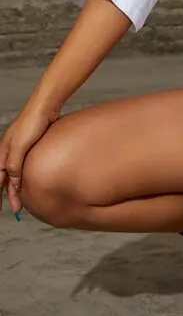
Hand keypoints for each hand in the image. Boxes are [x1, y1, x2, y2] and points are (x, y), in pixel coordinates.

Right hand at [0, 101, 58, 215]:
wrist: (46, 105)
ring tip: (24, 200)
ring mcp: (19, 149)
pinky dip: (25, 176)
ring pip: (16, 173)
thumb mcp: (21, 146)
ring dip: (18, 187)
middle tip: (16, 209)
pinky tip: (32, 181)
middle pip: (6, 178)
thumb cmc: (32, 122)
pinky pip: (25, 166)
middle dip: (8, 194)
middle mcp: (9, 151)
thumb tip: (13, 183)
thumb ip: (15, 165)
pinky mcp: (31, 146)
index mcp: (3, 152)